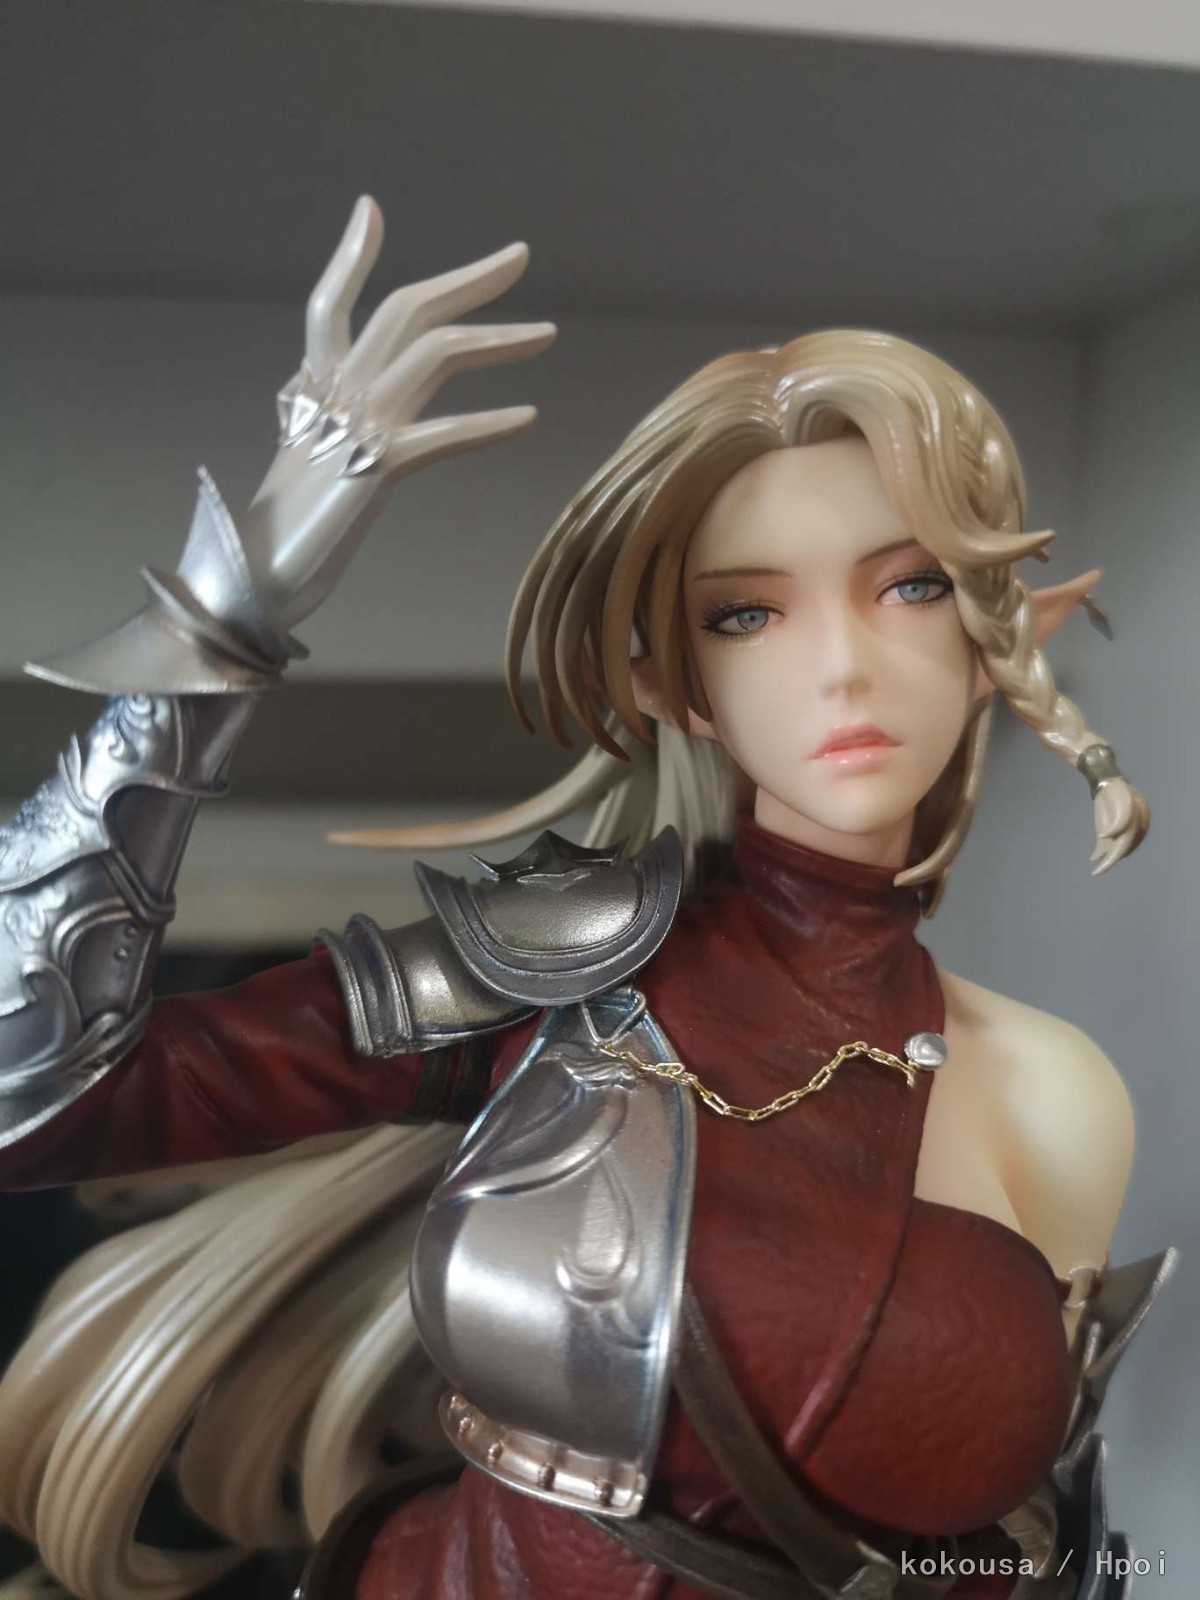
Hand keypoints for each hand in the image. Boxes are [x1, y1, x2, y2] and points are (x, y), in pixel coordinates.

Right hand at [188, 197, 554, 631]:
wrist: (252, 575)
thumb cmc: (278, 529)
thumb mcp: (299, 457)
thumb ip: (314, 419)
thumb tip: (316, 402)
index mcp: (312, 388)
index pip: (327, 305)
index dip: (350, 255)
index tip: (371, 208)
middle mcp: (336, 393)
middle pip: (406, 309)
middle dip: (467, 278)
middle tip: (518, 255)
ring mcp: (358, 426)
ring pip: (436, 353)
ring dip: (498, 337)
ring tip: (547, 333)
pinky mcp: (378, 468)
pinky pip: (447, 434)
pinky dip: (490, 423)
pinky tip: (528, 417)